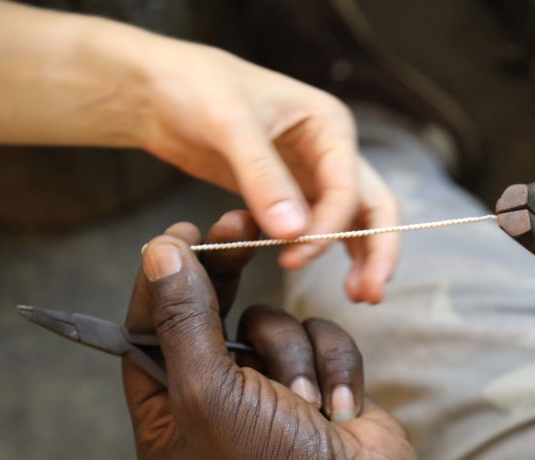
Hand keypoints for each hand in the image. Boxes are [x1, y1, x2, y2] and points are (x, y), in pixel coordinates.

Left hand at [122, 211, 453, 459]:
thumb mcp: (210, 393)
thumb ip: (182, 319)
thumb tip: (158, 252)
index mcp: (166, 415)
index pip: (148, 329)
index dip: (163, 277)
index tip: (182, 229)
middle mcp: (213, 401)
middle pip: (210, 314)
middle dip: (228, 278)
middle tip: (240, 226)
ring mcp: (269, 393)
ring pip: (274, 322)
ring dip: (295, 354)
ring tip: (305, 403)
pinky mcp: (318, 384)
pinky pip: (319, 337)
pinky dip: (333, 366)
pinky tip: (340, 408)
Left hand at [135, 38, 398, 294]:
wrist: (157, 89)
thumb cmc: (195, 88)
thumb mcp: (229, 126)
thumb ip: (263, 179)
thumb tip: (294, 233)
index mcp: (329, 124)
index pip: (347, 187)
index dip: (329, 227)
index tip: (295, 255)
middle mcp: (330, 150)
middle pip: (372, 205)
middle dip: (376, 249)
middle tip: (369, 293)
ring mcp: (312, 174)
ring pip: (355, 220)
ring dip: (362, 256)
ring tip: (358, 295)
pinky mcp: (289, 193)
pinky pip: (320, 226)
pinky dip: (329, 251)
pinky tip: (334, 277)